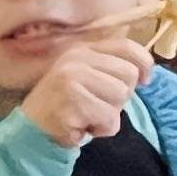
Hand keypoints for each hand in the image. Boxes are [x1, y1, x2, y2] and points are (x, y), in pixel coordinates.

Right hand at [18, 33, 152, 148]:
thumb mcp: (86, 77)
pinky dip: (102, 129)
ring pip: (121, 96)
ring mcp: (72, 78)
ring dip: (111, 114)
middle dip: (122, 96)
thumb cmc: (66, 105)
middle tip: (99, 105)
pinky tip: (83, 126)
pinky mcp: (72, 102)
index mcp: (83, 50)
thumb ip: (111, 69)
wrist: (31, 128)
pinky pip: (109, 118)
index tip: (145, 81)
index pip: (126, 47)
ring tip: (89, 115)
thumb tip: (145, 72)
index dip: (144, 64)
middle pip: (129, 74)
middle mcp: (77, 59)